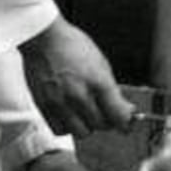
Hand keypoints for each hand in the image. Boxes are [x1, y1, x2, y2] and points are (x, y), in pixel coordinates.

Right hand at [21, 15, 135, 136]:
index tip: (126, 123)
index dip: (125, 123)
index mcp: (98, 81)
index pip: (118, 116)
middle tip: (103, 112)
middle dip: (105, 120)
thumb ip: (111, 90)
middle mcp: (79, 95)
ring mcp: (60, 102)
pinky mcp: (44, 106)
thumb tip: (124, 109)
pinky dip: (68, 127)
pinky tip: (69, 115)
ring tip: (84, 113)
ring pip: (81, 133)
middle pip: (101, 126)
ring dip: (86, 126)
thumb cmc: (72, 46)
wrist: (43, 38)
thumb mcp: (100, 62)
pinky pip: (60, 130)